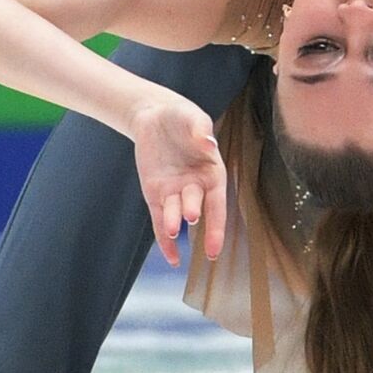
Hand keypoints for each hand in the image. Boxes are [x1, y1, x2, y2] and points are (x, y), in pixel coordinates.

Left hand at [129, 96, 226, 267]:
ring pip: (174, 214)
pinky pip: (159, 219)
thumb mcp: (193, 118)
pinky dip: (164, 239)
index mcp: (212, 173)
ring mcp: (174, 193)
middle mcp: (196, 187)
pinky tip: (171, 258)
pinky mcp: (155, 194)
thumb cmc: (181, 117)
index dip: (218, 225)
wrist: (155, 115)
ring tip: (170, 229)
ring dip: (173, 224)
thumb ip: (200, 131)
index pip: (217, 203)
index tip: (216, 247)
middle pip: (196, 206)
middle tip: (190, 215)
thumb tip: (208, 144)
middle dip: (193, 212)